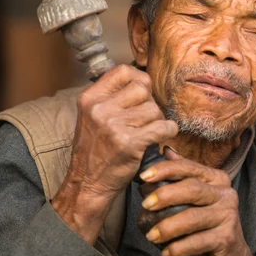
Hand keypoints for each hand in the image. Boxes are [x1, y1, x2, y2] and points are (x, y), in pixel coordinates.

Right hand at [52, 64, 177, 243]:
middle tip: (146, 118)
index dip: (138, 79)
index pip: (122, 71)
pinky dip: (168, 132)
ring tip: (149, 132)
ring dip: (158, 120)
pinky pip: (163, 127)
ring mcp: (114, 126)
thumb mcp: (90, 117)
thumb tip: (141, 82)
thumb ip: (110, 97)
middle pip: (142, 88)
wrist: (87, 184)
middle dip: (150, 102)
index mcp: (89, 98)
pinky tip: (161, 138)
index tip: (142, 93)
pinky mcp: (130, 143)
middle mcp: (99, 109)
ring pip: (154, 109)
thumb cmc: (93, 151)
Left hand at [138, 149, 255, 255]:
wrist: (232, 251)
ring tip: (151, 236)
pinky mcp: (227, 238)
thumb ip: (183, 172)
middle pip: (192, 188)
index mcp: (216, 178)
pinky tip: (166, 252)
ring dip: (168, 227)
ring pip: (192, 217)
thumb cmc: (208, 219)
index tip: (143, 176)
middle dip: (165, 195)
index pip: (188, 167)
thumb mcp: (198, 193)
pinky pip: (198, 242)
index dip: (165, 169)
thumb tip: (165, 150)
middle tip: (145, 205)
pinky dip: (178, 248)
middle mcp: (225, 193)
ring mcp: (228, 215)